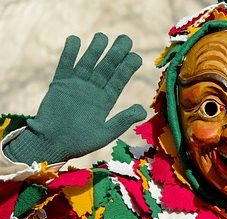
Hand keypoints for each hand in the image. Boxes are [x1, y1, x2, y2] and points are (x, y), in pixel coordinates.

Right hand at [4, 33, 146, 163]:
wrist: (51, 143)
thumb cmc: (79, 142)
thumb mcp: (105, 133)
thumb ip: (123, 120)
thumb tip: (142, 110)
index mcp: (105, 101)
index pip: (118, 80)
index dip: (127, 68)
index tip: (136, 56)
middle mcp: (92, 90)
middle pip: (106, 67)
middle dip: (115, 53)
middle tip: (126, 39)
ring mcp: (76, 85)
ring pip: (88, 63)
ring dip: (95, 49)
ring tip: (102, 36)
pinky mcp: (59, 84)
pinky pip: (65, 65)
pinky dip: (69, 53)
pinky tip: (75, 40)